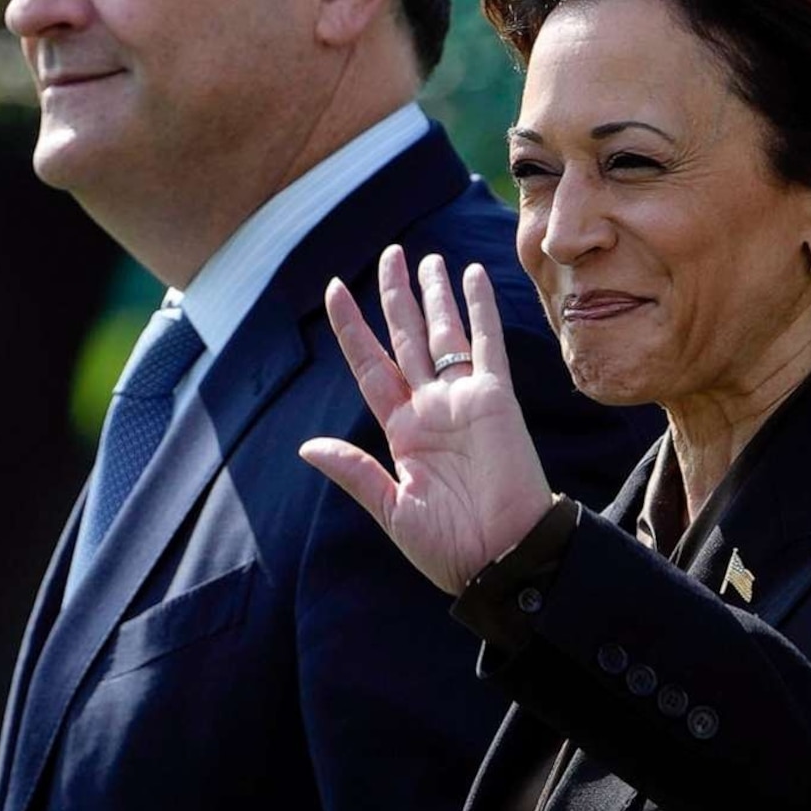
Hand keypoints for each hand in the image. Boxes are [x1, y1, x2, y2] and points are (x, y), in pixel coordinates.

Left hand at [301, 246, 557, 593]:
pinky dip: (481, 310)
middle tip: (390, 253)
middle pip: (407, 337)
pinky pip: (487, 345)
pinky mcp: (497, 400)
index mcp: (401, 431)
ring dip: (435, 294)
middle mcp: (430, 407)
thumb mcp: (392, 509)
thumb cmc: (450, 546)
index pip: (371, 365)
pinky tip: (474, 276)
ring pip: (444, 333)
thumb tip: (306, 447)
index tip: (335, 288)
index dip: (352, 327)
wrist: (504, 557)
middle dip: (397, 295)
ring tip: (426, 258)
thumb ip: (355, 471)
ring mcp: (464, 400)